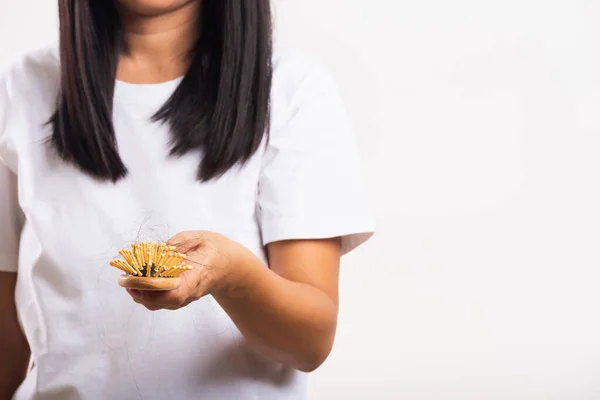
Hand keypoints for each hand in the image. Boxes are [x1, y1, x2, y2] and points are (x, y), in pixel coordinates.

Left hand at [126, 231, 247, 310]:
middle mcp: (191, 291)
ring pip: (159, 304)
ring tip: (127, 280)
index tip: (136, 281)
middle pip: (163, 302)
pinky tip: (137, 281)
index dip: (153, 289)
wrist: (231, 267)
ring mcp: (186, 297)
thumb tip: (157, 248)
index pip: (176, 293)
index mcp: (199, 276)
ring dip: (140, 294)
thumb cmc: (215, 249)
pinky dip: (146, 294)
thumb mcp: (199, 238)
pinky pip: (160, 301)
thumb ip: (179, 243)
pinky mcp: (180, 297)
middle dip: (140, 293)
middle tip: (124, 279)